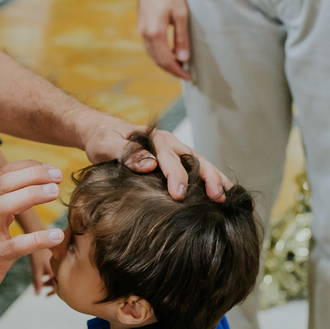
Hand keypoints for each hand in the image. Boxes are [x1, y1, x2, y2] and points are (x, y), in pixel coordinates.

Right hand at [0, 161, 64, 308]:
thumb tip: (27, 186)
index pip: (3, 172)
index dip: (29, 167)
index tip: (51, 169)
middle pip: (5, 182)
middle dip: (34, 174)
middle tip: (58, 176)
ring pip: (6, 204)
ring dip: (33, 195)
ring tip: (56, 193)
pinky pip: (16, 245)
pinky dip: (38, 239)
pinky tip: (56, 236)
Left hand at [82, 119, 231, 201]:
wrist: (101, 131)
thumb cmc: (102, 139)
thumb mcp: (107, 144)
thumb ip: (127, 153)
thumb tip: (150, 165)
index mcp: (154, 139)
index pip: (170, 159)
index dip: (177, 176)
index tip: (179, 194)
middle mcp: (169, 143)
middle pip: (195, 159)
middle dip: (208, 178)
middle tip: (217, 197)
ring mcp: (175, 151)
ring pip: (201, 163)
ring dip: (215, 179)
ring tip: (228, 196)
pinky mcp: (176, 160)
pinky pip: (197, 168)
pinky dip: (211, 179)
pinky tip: (222, 192)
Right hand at [137, 0, 191, 79]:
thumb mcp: (181, 14)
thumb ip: (181, 37)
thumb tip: (183, 58)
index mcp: (155, 33)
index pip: (166, 60)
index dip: (177, 71)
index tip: (188, 77)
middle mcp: (145, 34)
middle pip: (157, 60)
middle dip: (171, 69)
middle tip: (185, 74)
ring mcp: (141, 29)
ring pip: (152, 54)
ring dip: (165, 62)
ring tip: (179, 64)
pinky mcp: (142, 24)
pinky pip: (150, 46)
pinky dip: (160, 53)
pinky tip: (170, 51)